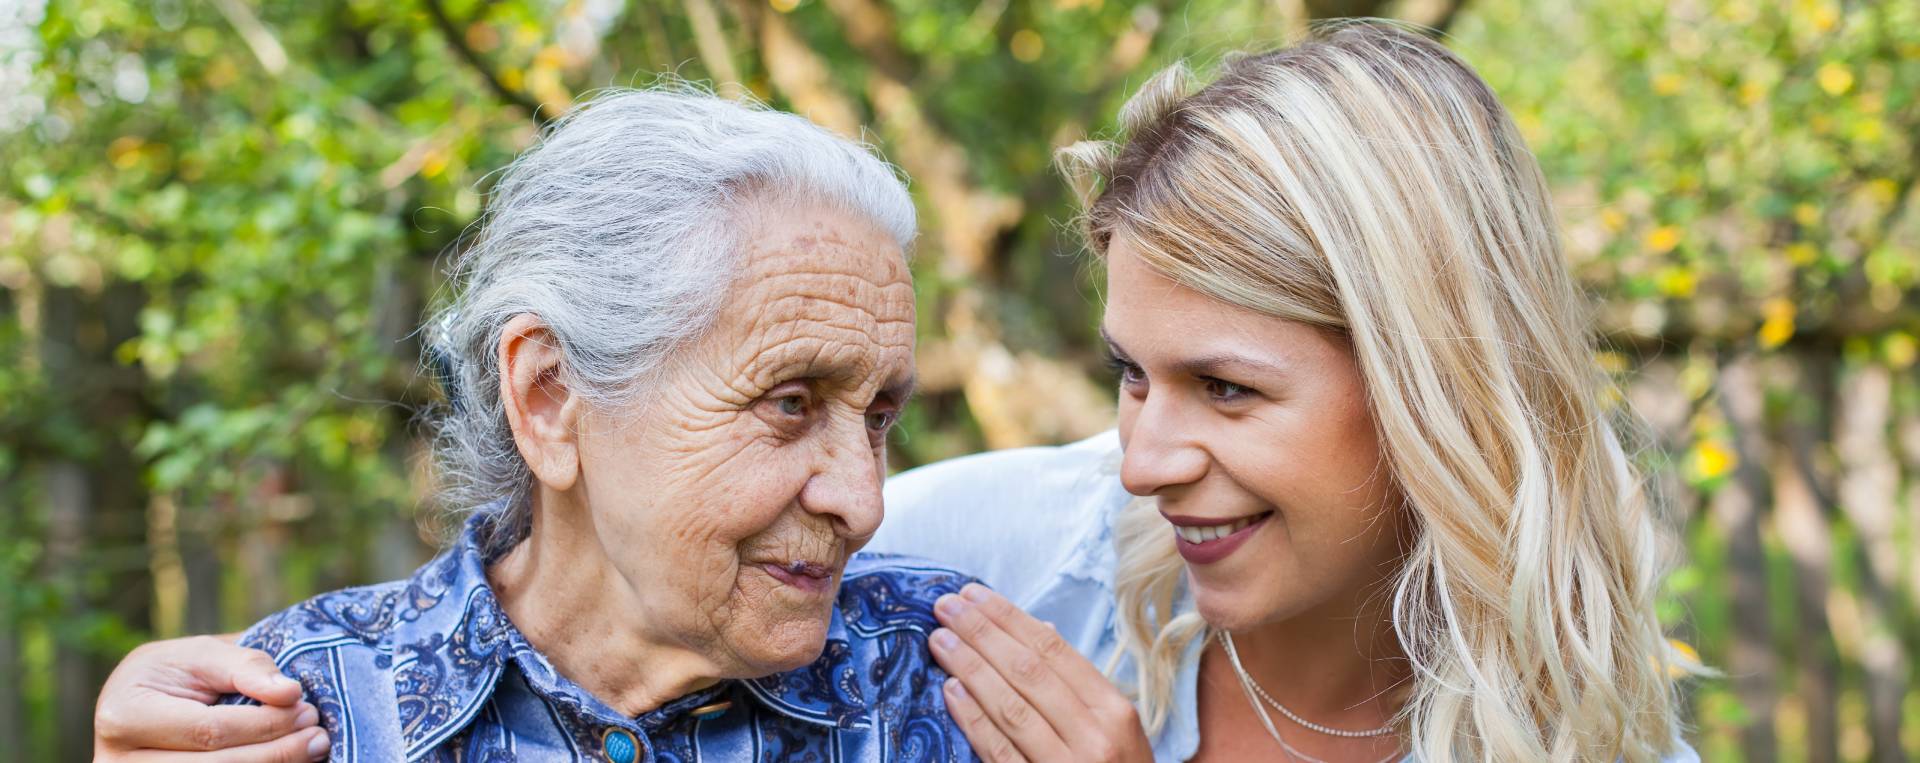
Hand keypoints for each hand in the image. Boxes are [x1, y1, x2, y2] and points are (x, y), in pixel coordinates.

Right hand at [94, 634, 330, 761]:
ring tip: (312, 749)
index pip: (209, 731)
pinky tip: (287, 762)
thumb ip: (246, 667)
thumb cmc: (175, 672)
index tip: (308, 710)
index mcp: (125, 716)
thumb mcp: (203, 654)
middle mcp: (119, 762)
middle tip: (319, 735)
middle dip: (277, 753)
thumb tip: (289, 692)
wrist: (142, 699)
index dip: (264, 725)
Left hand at [929, 584, 1152, 762]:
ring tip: (939, 640)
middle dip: (981, 633)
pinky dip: (973, 718)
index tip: (974, 594)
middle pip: (1027, 671)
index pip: (1053, 650)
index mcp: (1115, 710)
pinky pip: (1000, 751)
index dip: (1009, 618)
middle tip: (945, 606)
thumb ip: (1075, 681)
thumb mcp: (1113, 728)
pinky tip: (951, 690)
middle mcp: (1095, 736)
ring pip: (1009, 706)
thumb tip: (1037, 627)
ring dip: (969, 668)